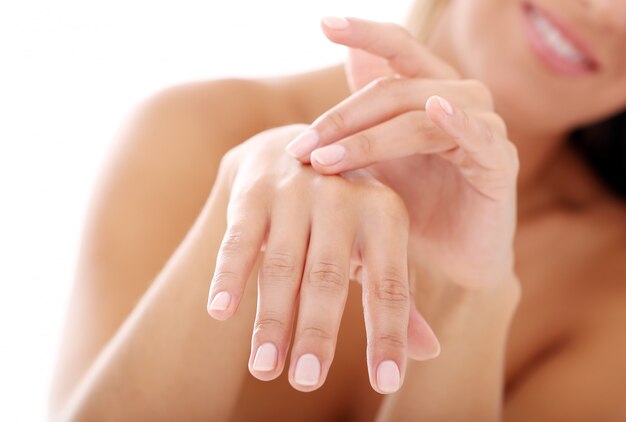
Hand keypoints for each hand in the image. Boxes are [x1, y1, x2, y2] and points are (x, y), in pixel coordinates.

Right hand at [207, 125, 439, 393]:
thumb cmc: (345, 216)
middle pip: (328, 277)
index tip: (385, 382)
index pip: (390, 286)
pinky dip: (228, 275)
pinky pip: (239, 239)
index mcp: (385, 215)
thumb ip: (397, 297)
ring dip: (271, 318)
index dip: (388, 335)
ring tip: (264, 368)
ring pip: (282, 264)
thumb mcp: (377, 246)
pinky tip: (220, 312)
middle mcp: (343, 198)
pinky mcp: (254, 191)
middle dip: (317, 332)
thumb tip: (428, 352)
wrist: (298, 150)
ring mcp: (296, 191)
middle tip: (307, 382)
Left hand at [286, 18, 519, 289]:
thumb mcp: (377, 158)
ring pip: (419, 116)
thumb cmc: (411, 206)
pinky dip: (460, 122)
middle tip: (300, 147)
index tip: (324, 23)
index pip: (396, 49)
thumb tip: (350, 57)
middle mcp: (458, 99)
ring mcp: (483, 128)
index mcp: (428, 91)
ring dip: (370, 138)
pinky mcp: (499, 163)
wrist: (448, 262)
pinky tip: (437, 111)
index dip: (365, 32)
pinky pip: (479, 136)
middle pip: (395, 87)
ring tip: (326, 161)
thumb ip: (366, 113)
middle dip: (342, 118)